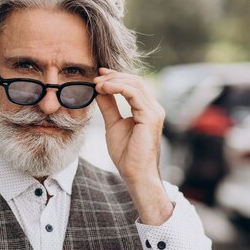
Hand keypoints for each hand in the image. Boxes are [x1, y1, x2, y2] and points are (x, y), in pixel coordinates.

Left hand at [94, 68, 172, 224]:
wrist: (135, 174)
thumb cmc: (126, 155)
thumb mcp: (113, 125)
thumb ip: (109, 107)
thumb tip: (100, 91)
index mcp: (147, 109)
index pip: (133, 85)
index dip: (115, 77)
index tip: (98, 75)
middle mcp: (154, 108)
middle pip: (134, 81)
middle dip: (113, 76)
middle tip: (95, 76)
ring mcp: (154, 111)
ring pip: (134, 84)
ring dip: (113, 81)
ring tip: (96, 83)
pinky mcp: (150, 116)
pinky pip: (133, 94)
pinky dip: (117, 88)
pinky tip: (103, 89)